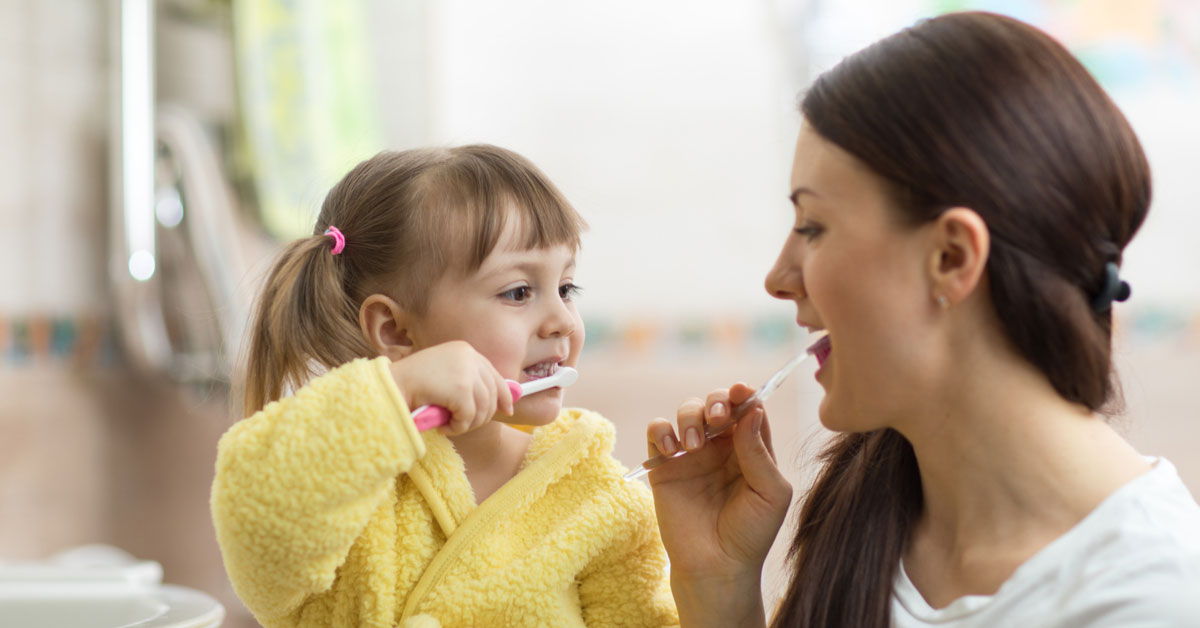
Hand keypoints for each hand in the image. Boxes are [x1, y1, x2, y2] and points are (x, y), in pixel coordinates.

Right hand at [388, 341, 513, 434]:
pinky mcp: (461, 389)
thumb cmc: (411, 385)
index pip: (494, 374)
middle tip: (464, 424)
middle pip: (492, 394)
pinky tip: (444, 426)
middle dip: (482, 415)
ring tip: (450, 424)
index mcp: (464, 350)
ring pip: (483, 408)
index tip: (507, 410)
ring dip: (467, 423)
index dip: (503, 394)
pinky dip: (458, 427)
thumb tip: (502, 401)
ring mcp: (466, 372)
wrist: (389, 386)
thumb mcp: (444, 375)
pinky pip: (469, 418)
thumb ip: (467, 381)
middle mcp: (469, 356)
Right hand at [645, 384, 792, 625]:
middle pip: (716, 402)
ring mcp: (692, 454)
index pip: (748, 408)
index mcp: (751, 448)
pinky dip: (661, 430)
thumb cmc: (751, 534)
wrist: (716, 567)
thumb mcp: (770, 493)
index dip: (744, 394)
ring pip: (687, 410)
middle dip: (716, 400)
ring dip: (690, 417)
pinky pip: (657, 431)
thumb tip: (752, 410)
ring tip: (692, 446)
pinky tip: (671, 449)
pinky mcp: (664, 466)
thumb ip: (760, 452)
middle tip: (716, 418)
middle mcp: (722, 446)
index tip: (741, 392)